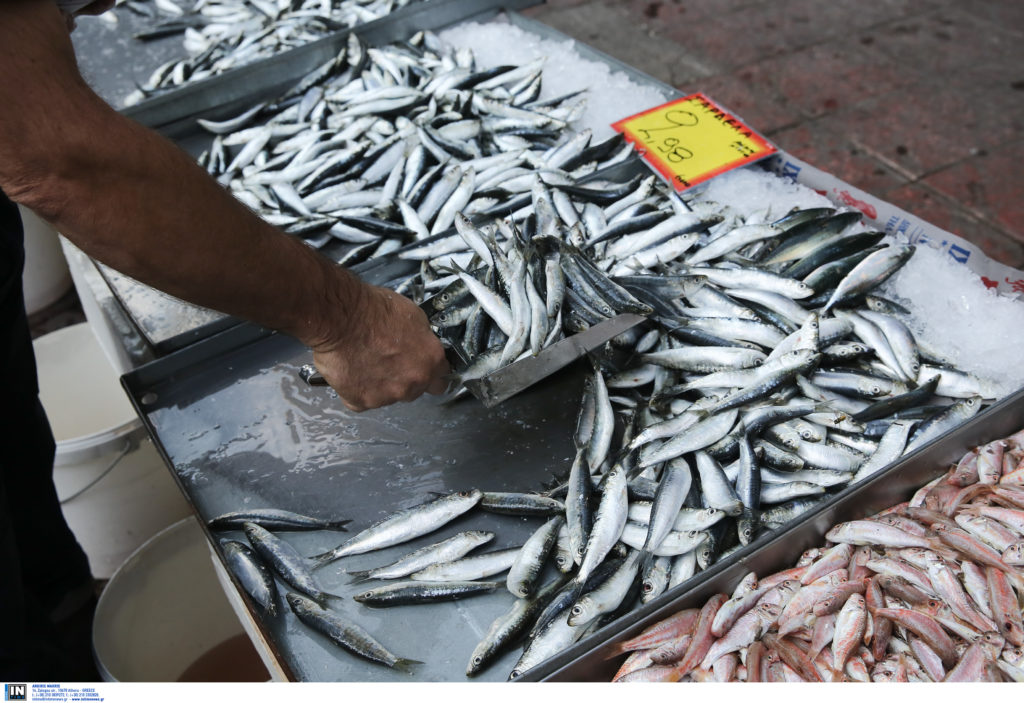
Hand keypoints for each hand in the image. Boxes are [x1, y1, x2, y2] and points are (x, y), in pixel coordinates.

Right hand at [311, 284, 449, 411]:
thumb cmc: (373, 311)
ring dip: (381, 384)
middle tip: (388, 360)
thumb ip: (422, 338)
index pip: (441, 376)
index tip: (421, 367)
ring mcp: (388, 395)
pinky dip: (357, 389)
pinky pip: (362, 400)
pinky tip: (352, 371)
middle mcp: (413, 383)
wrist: (341, 318)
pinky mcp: (362, 401)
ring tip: (366, 360)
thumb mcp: (413, 315)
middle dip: (406, 378)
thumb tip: (420, 344)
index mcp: (430, 361)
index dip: (430, 370)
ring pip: (389, 396)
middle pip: (416, 389)